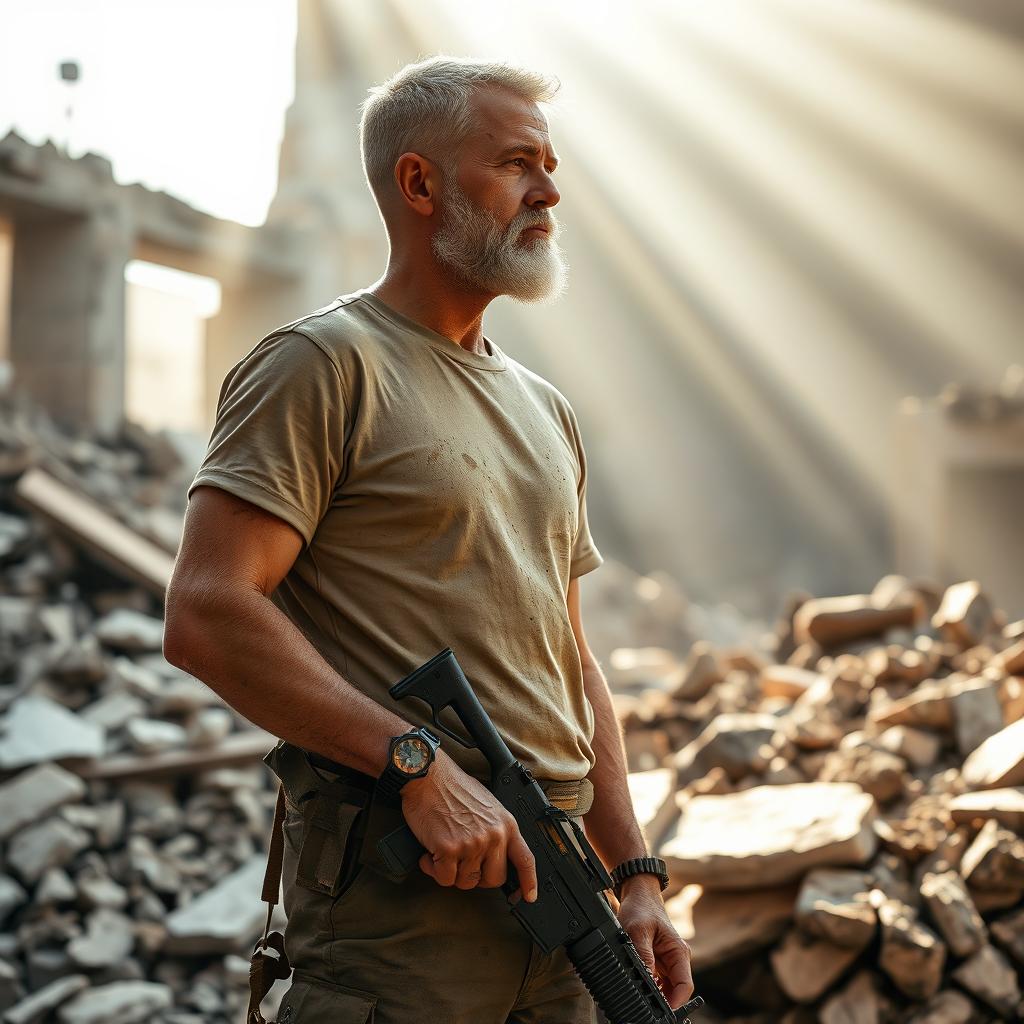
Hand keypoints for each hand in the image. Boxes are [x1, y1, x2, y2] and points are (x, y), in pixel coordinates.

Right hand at [399, 751, 537, 901]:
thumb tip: (493, 856)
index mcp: (506, 824)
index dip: (528, 882)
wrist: (428, 775)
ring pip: (466, 882)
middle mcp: (493, 836)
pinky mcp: (449, 849)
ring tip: (442, 850)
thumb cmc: (453, 787)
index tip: (529, 896)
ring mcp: (472, 844)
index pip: (525, 859)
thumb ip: (495, 830)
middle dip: (476, 876)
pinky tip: (430, 853)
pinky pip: (445, 878)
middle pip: (493, 879)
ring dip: (451, 872)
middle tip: (462, 862)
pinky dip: (434, 870)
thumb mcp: (487, 805)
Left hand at [616, 878, 693, 1010]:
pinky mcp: (656, 962)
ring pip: (664, 988)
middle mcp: (676, 959)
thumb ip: (643, 956)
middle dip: (662, 999)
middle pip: (674, 991)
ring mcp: (666, 962)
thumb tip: (647, 982)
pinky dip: (647, 985)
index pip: (684, 986)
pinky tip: (637, 983)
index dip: (675, 1002)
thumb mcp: (637, 931)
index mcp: (679, 952)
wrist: (637, 893)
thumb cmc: (641, 908)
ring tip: (639, 991)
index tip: (660, 1010)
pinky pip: (655, 980)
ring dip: (653, 992)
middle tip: (645, 1002)